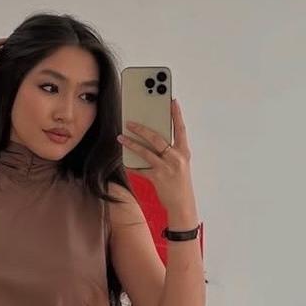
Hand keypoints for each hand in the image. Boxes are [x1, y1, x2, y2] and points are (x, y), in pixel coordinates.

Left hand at [120, 98, 197, 214]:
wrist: (182, 204)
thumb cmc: (180, 182)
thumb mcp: (180, 164)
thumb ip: (170, 151)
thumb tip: (153, 138)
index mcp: (183, 152)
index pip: (180, 129)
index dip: (176, 114)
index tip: (171, 101)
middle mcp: (176, 158)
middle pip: (157, 138)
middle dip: (142, 129)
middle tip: (130, 122)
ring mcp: (167, 168)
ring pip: (146, 152)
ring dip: (131, 144)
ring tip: (121, 137)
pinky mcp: (157, 178)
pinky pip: (140, 168)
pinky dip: (131, 164)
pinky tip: (123, 160)